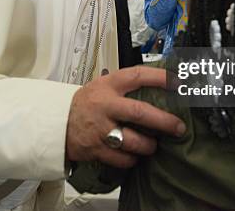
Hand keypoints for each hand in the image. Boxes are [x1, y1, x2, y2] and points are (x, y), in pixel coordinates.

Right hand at [66, 66, 185, 168]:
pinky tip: (135, 156)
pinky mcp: (95, 149)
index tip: (177, 83)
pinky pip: (122, 158)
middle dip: (163, 121)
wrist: (56, 122)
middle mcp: (105, 105)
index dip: (159, 78)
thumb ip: (126, 87)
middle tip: (178, 127)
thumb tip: (161, 88)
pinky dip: (132, 159)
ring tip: (154, 146)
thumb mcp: (103, 86)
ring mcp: (100, 129)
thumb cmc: (86, 104)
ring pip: (133, 141)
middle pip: (139, 112)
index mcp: (109, 85)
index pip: (137, 76)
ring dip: (148, 146)